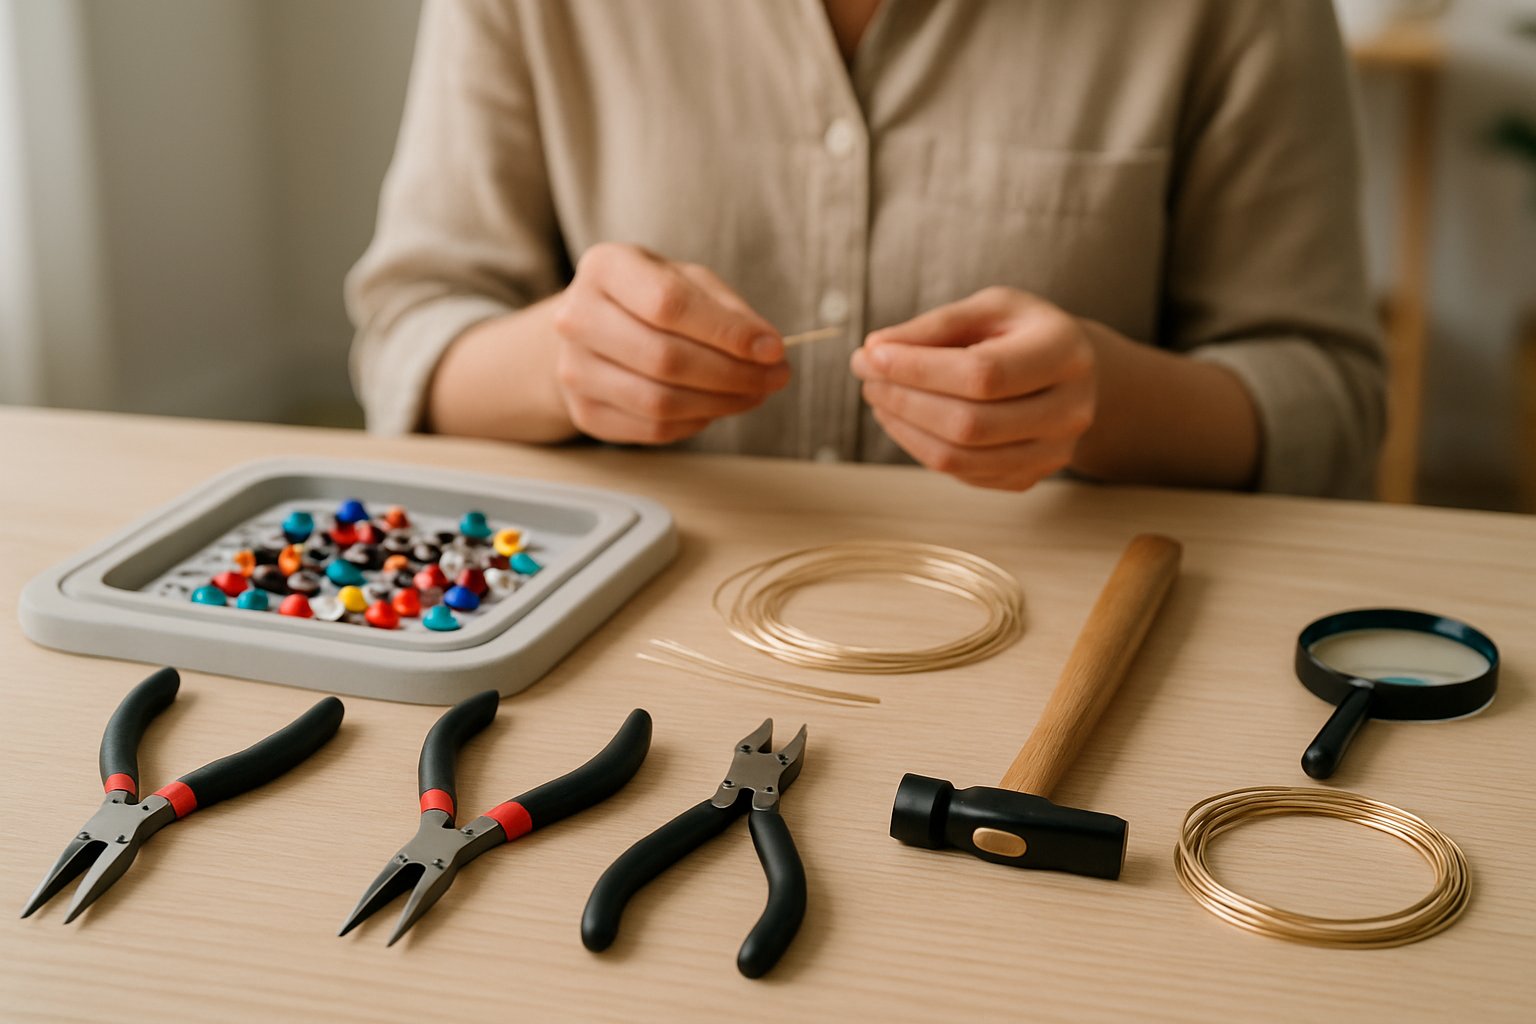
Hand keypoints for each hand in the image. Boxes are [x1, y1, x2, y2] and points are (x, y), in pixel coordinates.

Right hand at [552, 243, 788, 443]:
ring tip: (754, 393)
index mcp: (605, 268)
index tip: (773, 349)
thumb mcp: (686, 281)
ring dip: (721, 403)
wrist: (588, 330)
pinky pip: (653, 429)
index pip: (668, 304)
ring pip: (660, 402)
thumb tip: (768, 349)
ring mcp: (574, 370)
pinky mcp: (584, 412)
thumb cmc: (645, 299)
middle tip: (774, 377)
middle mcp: (577, 317)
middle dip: (733, 374)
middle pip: (665, 358)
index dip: (726, 331)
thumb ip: (727, 310)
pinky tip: (715, 406)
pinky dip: (696, 421)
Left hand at [850, 287, 1096, 490]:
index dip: (919, 369)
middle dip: (904, 399)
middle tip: (866, 375)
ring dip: (904, 427)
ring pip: (960, 457)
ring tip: (878, 396)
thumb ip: (937, 326)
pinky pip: (961, 473)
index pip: (982, 374)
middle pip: (970, 423)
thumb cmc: (1023, 333)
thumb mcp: (989, 308)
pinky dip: (919, 446)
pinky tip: (901, 418)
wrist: (1071, 375)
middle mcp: (1069, 411)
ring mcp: (1051, 453)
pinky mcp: (1028, 478)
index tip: (871, 354)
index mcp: (1064, 354)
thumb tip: (876, 350)